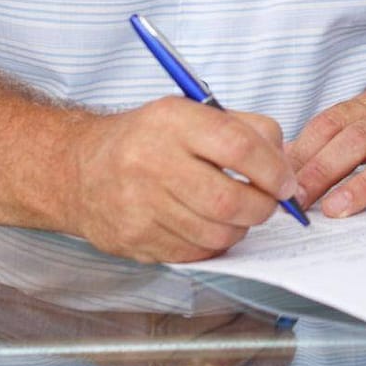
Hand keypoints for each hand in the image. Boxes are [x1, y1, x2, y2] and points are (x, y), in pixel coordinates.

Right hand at [65, 99, 296, 262]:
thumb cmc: (146, 138)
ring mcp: (140, 206)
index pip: (238, 146)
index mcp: (171, 121)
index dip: (273, 169)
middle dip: (263, 206)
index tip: (285, 181)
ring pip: (216, 233)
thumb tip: (286, 164)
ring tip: (237, 212)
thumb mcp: (191, 112)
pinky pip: (195, 253)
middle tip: (270, 203)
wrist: (79, 169)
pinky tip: (208, 224)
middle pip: (229, 199)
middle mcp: (151, 162)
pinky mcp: (135, 240)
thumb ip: (245, 129)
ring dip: (240, 228)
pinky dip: (213, 243)